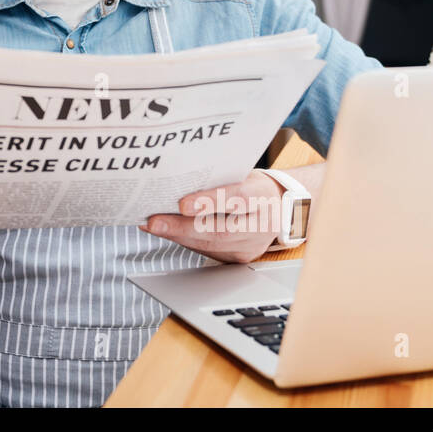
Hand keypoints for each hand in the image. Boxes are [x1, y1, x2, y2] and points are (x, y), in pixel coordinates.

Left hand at [140, 169, 283, 263]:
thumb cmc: (253, 186)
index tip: (182, 204)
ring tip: (153, 227)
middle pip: (222, 229)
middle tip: (155, 222)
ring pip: (213, 244)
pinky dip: (185, 242)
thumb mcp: (242, 174)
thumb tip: (177, 180)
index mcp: (263, 195)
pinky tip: (166, 233)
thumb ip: (217, 178)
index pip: (239, 198)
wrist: (279, 208)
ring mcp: (252, 244)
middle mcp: (262, 223)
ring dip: (178, 236)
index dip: (210, 201)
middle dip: (183, 227)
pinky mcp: (241, 257)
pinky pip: (210, 251)